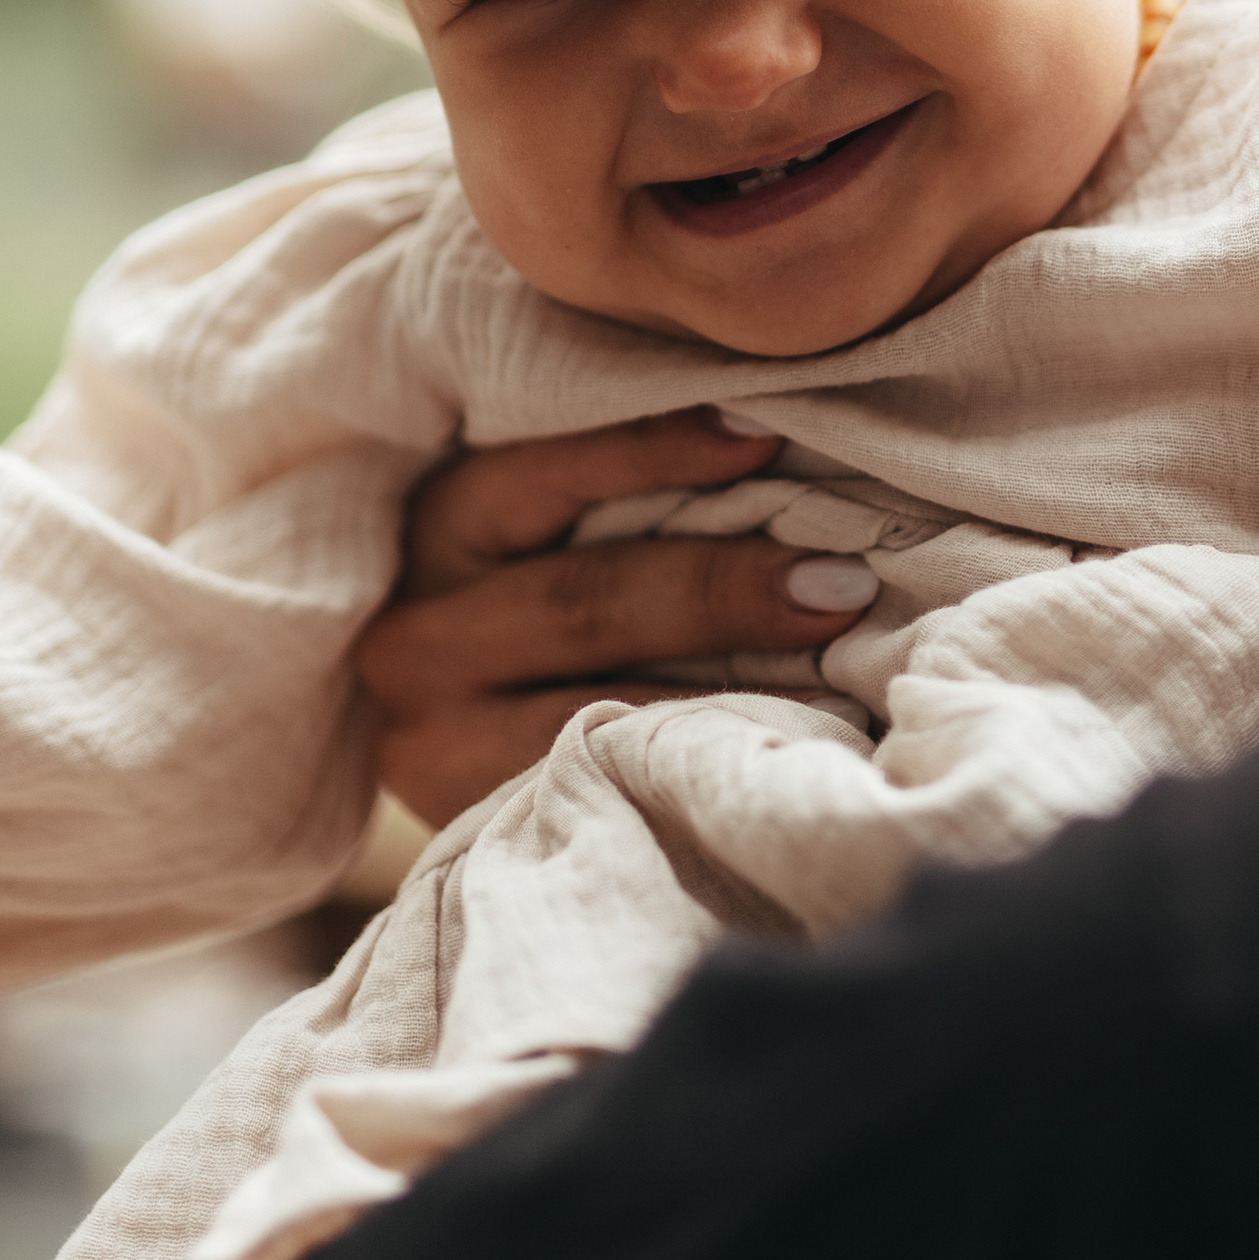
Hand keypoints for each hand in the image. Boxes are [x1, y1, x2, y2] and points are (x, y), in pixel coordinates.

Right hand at [356, 411, 874, 826]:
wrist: (461, 741)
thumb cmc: (542, 598)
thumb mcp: (550, 526)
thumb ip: (630, 494)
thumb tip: (779, 448)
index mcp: (443, 528)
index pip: (544, 475)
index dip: (652, 452)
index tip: (761, 437)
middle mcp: (418, 639)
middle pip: (584, 603)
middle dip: (721, 591)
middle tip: (840, 585)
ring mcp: (435, 745)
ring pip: (592, 714)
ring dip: (724, 697)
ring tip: (838, 687)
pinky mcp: (476, 822)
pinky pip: (600, 793)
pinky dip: (690, 773)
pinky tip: (777, 759)